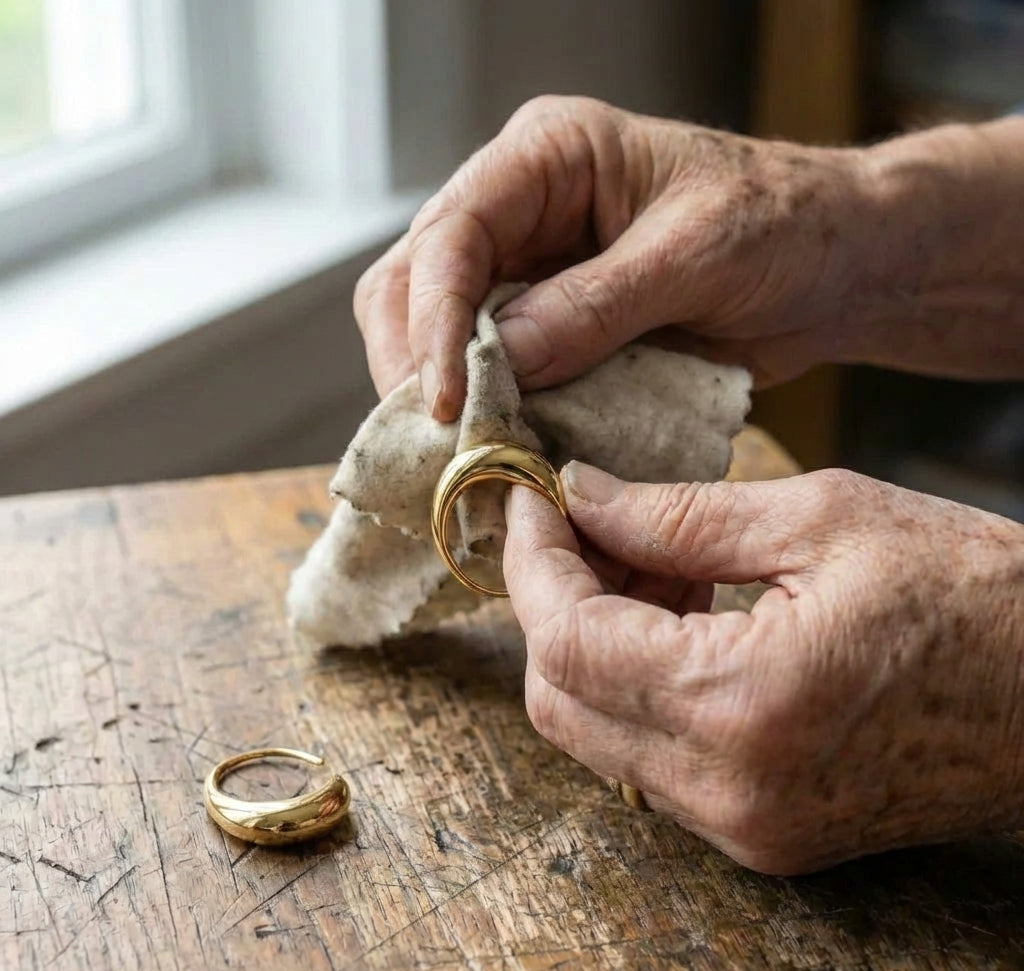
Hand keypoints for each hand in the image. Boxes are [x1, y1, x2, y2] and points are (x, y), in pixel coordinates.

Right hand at [355, 95, 877, 418]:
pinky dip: (487, 413)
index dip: (435, 320)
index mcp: (549, 156)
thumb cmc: (783, 226)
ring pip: (438, 332)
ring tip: (458, 453)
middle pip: (417, 282)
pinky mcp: (549, 329)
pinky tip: (493, 450)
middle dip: (416, 362)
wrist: (834, 267)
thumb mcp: (696, 255)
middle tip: (437, 440)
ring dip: (441, 394)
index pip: (453, 232)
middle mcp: (521, 209)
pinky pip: (491, 372)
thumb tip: (500, 360)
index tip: (445, 399)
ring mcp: (529, 271)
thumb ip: (597, 305)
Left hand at [503, 463, 1023, 873]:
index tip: (532, 503)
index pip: (565, 641)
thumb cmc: (976, 594)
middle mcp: (728, 789)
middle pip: (559, 699)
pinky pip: (650, 755)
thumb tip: (582, 496)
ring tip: (655, 559)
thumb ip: (676, 513)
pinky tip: (683, 612)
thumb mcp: (822, 518)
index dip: (531, 563)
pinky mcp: (760, 831)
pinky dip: (638, 680)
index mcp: (742, 704)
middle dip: (552, 600)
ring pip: (595, 732)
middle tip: (588, 525)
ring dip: (595, 638)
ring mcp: (743, 826)